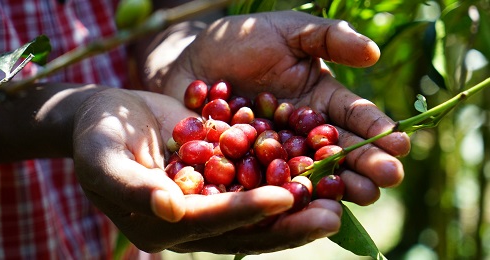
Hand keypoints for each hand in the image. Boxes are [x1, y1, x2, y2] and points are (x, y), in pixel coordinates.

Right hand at [72, 89, 341, 252]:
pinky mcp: (219, 179)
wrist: (106, 114)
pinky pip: (257, 182)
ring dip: (297, 206)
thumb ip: (133, 187)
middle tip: (332, 216)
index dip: (245, 212)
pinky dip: (286, 177)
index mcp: (161, 225)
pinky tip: (317, 170)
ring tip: (337, 198)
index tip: (282, 199)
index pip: (208, 222)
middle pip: (243, 228)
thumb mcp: (103, 159)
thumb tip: (170, 211)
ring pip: (258, 211)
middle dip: (287, 224)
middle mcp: (191, 221)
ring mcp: (208, 202)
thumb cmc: (96, 136)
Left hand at [163, 11, 410, 204]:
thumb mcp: (287, 30)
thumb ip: (327, 37)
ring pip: (310, 173)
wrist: (189, 61)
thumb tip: (373, 52)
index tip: (401, 142)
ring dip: (335, 185)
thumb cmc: (241, 39)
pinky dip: (285, 192)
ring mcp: (276, 155)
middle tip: (389, 177)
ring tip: (361, 196)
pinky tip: (303, 202)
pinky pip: (266, 182)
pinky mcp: (245, 169)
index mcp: (320, 101)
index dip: (377, 129)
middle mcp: (303, 133)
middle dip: (365, 164)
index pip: (353, 117)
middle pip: (339, 151)